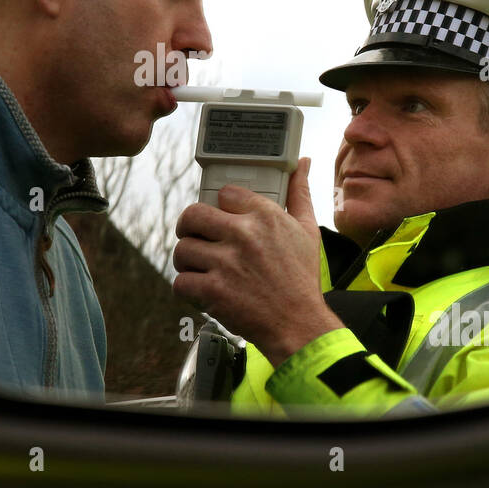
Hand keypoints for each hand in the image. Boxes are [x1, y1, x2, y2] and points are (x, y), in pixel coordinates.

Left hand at [172, 158, 342, 366]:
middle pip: (192, 215)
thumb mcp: (308, 231)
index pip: (224, 193)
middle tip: (196, 238)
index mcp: (265, 216)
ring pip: (183, 249)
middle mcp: (244, 235)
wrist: (299, 325)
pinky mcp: (213, 292)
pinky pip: (180, 281)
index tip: (223, 218)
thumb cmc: (301, 279)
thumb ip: (300, 194)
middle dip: (189, 227)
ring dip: (187, 260)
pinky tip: (201, 289)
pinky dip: (187, 287)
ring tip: (200, 267)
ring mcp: (226, 264)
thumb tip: (303, 162)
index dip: (220, 205)